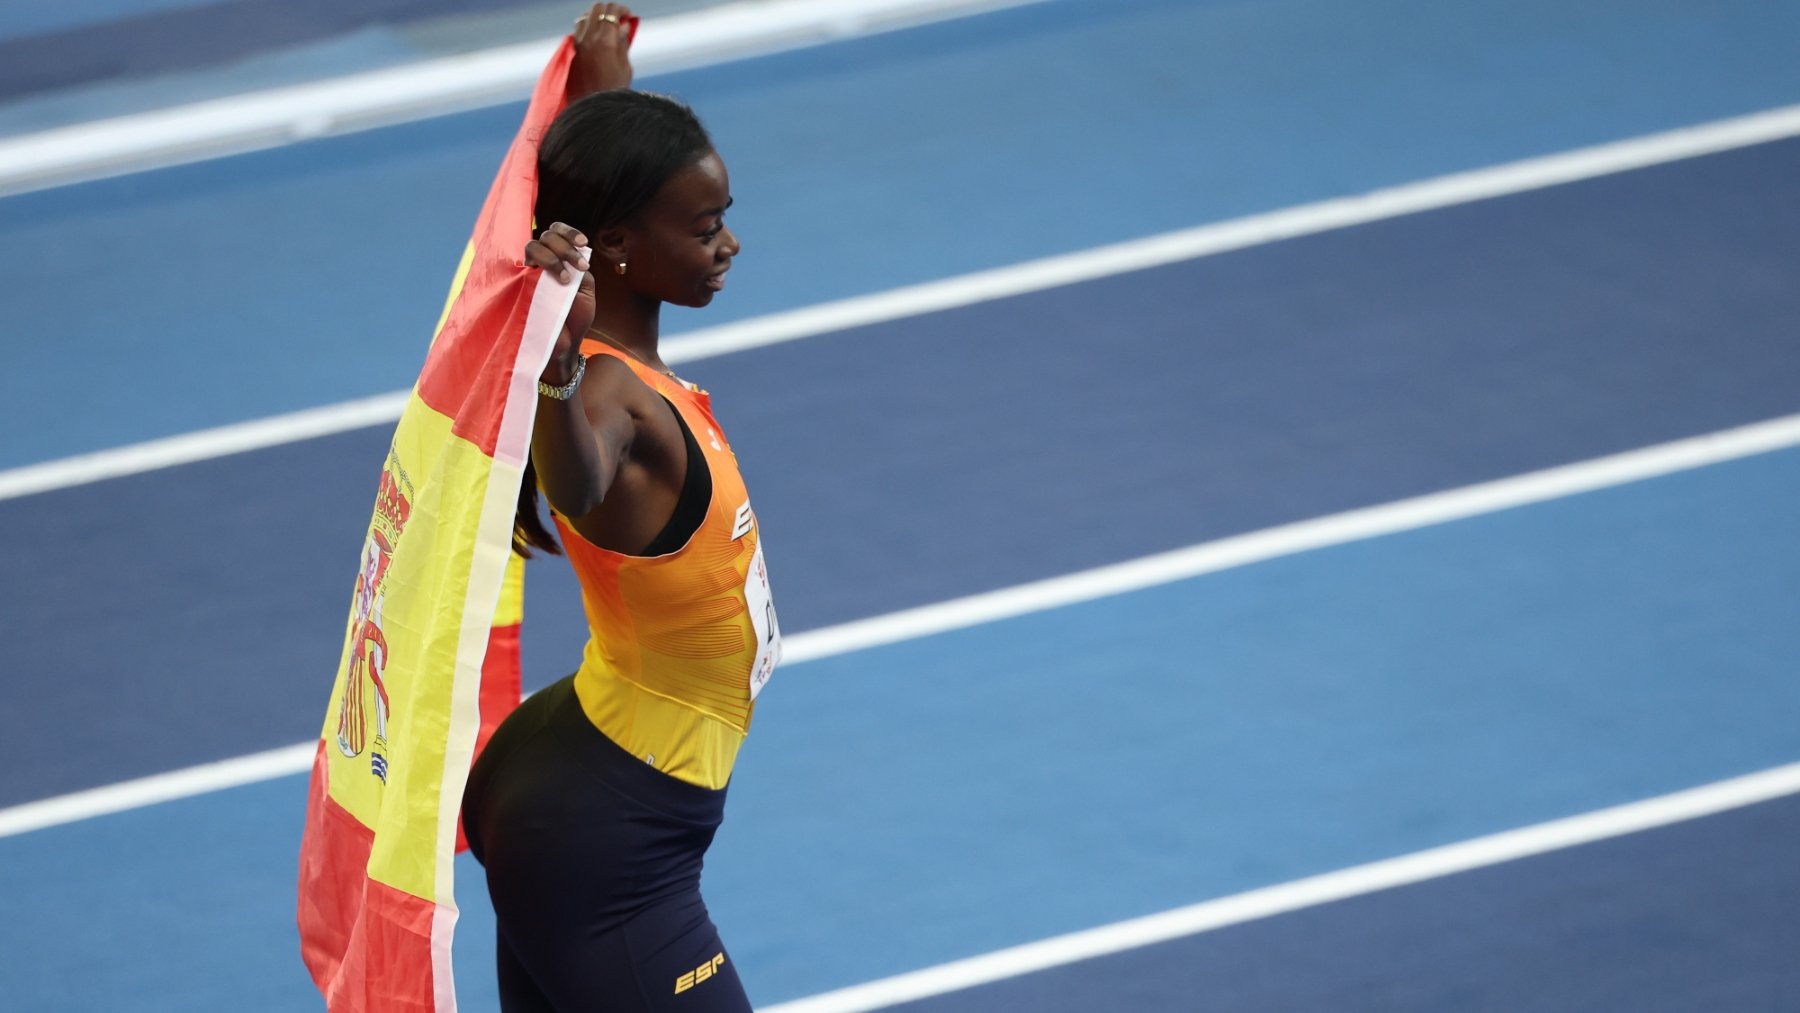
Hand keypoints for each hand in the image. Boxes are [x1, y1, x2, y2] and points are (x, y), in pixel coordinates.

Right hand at [526, 223, 595, 381]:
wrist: (567, 343)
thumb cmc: (576, 316)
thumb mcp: (586, 289)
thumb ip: (580, 269)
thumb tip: (573, 254)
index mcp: (560, 260)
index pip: (556, 233)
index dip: (568, 232)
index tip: (583, 242)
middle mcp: (543, 263)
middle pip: (546, 235)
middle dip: (565, 246)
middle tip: (581, 266)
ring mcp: (531, 273)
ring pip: (532, 246)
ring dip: (554, 256)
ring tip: (568, 280)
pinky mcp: (522, 286)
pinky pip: (525, 267)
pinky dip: (544, 269)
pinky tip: (561, 282)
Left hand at [567, 3, 635, 98]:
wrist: (592, 109)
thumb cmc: (613, 91)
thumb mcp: (625, 66)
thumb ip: (623, 42)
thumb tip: (622, 26)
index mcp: (604, 41)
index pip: (611, 11)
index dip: (622, 9)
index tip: (629, 15)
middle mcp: (587, 38)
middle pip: (596, 8)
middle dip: (609, 10)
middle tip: (619, 19)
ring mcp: (576, 44)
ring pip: (584, 18)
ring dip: (596, 18)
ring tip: (607, 29)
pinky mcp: (571, 52)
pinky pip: (578, 31)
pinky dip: (588, 28)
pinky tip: (596, 39)